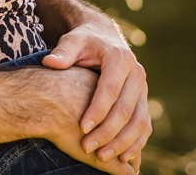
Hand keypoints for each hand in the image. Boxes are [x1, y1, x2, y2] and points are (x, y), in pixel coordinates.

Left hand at [43, 19, 150, 166]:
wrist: (103, 37)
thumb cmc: (83, 41)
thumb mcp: (72, 40)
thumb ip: (63, 52)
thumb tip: (50, 62)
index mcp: (120, 59)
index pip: (110, 90)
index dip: (97, 111)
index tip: (81, 128)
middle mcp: (137, 74)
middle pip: (126, 109)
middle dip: (108, 132)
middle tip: (88, 148)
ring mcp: (143, 89)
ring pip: (139, 121)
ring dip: (123, 143)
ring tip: (102, 156)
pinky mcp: (144, 101)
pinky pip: (145, 126)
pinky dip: (136, 143)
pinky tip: (121, 157)